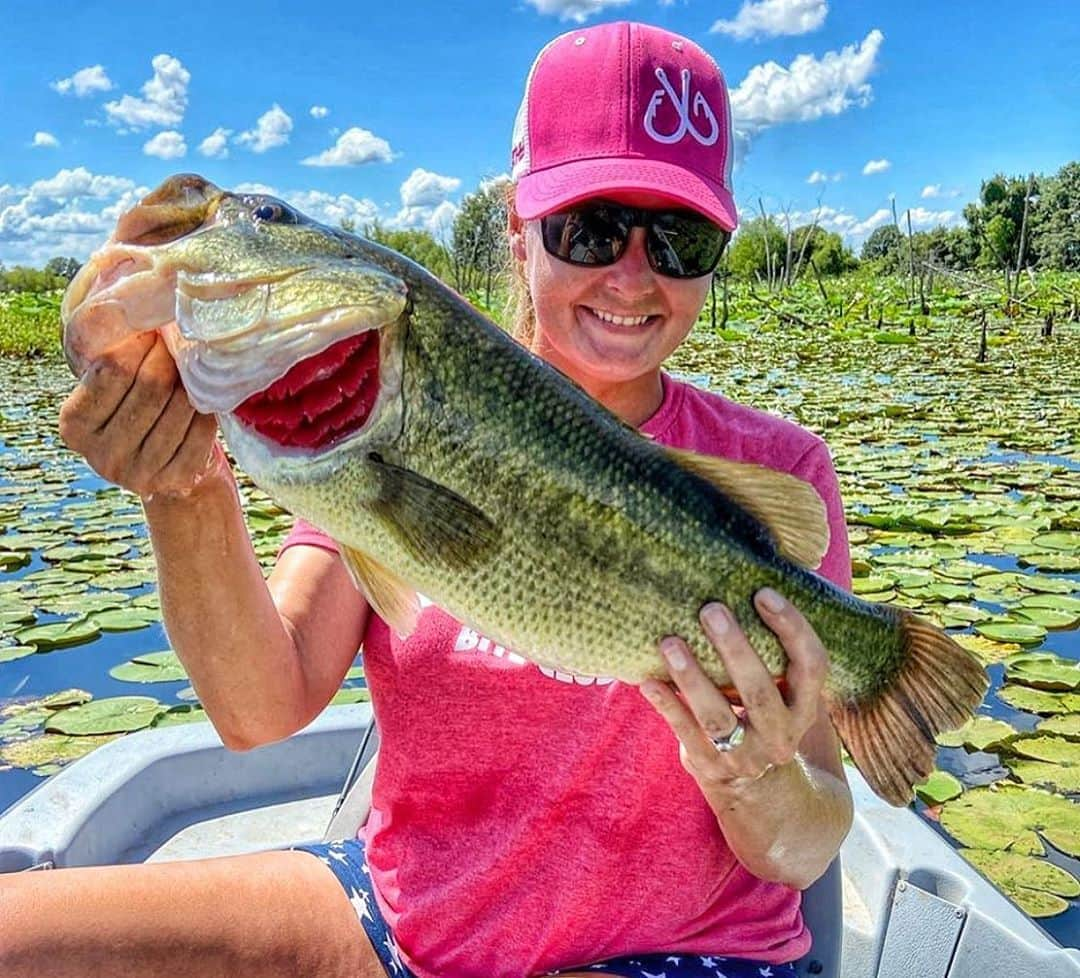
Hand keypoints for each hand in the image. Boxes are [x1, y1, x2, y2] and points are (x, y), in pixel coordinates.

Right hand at [59, 331, 222, 499]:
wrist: (153, 464)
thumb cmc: (126, 409)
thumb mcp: (104, 385)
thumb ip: (109, 354)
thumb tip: (136, 306)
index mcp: (74, 425)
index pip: (112, 369)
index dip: (138, 342)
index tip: (151, 329)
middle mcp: (102, 455)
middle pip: (151, 385)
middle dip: (169, 355)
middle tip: (178, 341)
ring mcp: (140, 473)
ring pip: (181, 405)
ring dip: (191, 379)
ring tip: (192, 364)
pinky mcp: (175, 480)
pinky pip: (202, 429)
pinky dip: (207, 406)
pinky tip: (204, 395)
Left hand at [640, 588, 828, 802]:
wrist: (765, 795)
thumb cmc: (766, 717)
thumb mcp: (786, 694)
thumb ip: (774, 653)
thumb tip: (745, 578)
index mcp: (806, 707)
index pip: (811, 664)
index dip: (792, 628)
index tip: (763, 593)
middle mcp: (782, 734)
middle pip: (760, 690)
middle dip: (735, 648)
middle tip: (710, 609)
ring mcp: (747, 756)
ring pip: (719, 717)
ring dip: (692, 677)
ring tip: (668, 641)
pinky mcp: (712, 769)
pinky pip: (686, 736)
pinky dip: (666, 706)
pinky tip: (646, 679)